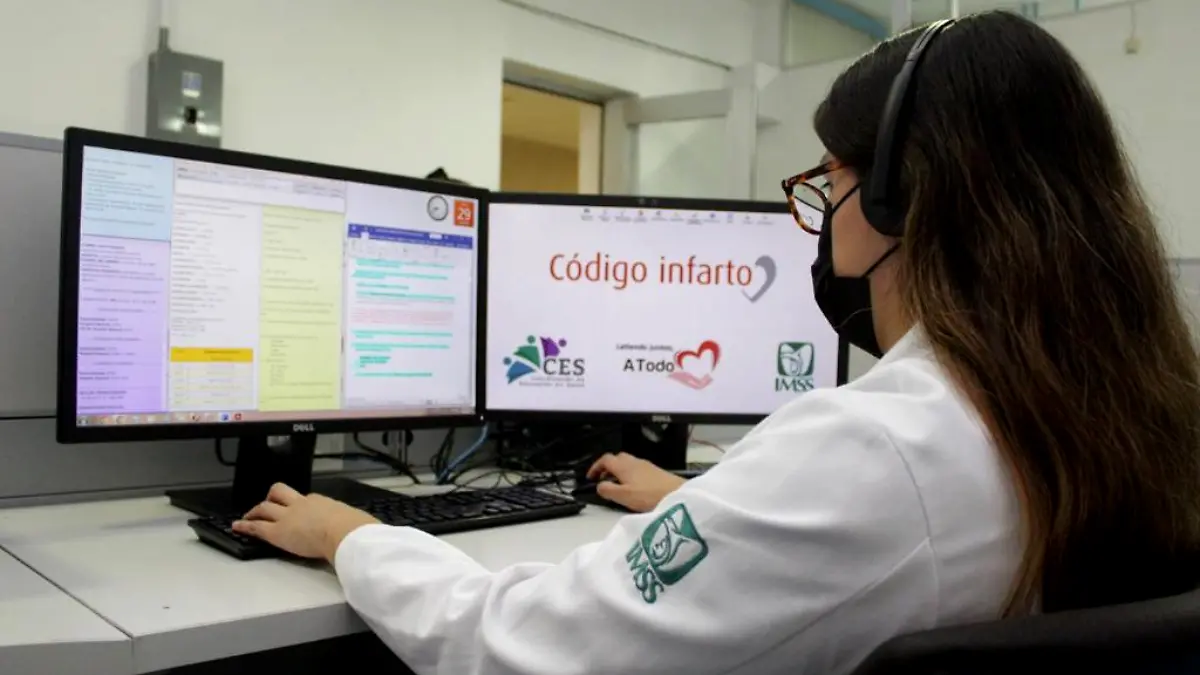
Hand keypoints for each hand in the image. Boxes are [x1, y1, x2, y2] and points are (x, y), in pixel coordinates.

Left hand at [232, 483, 379, 561]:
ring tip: (247, 516)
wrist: (346, 533)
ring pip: (265, 506)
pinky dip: (245, 527)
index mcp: (321, 502)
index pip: (305, 500)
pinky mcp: (277, 533)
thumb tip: (366, 529)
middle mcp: (301, 505)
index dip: (297, 505)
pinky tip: (236, 527)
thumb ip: (354, 524)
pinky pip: (256, 527)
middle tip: (266, 504)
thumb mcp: (356, 521)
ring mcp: (287, 517)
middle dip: (272, 497)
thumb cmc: (355, 528)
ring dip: (255, 511)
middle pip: (280, 492)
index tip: (296, 509)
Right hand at [586, 452, 686, 512]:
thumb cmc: (649, 495)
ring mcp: (646, 465)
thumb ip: (608, 490)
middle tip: (603, 480)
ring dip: (619, 472)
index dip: (595, 467)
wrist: (676, 494)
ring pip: (627, 463)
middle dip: (607, 468)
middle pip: (617, 458)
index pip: (605, 459)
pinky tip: (633, 488)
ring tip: (617, 486)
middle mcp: (634, 462)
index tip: (591, 477)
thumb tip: (599, 486)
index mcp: (624, 466)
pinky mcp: (655, 472)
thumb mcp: (623, 496)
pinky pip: (637, 469)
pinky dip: (630, 475)